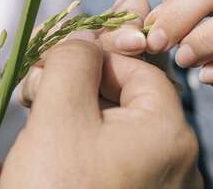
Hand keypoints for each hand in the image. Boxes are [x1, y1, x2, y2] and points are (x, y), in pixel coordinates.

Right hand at [2, 34, 201, 188]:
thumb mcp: (59, 116)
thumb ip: (74, 62)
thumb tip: (85, 38)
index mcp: (170, 131)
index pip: (138, 69)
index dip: (95, 57)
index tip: (55, 60)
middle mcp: (176, 158)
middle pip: (127, 97)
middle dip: (78, 83)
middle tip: (36, 87)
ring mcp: (159, 185)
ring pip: (117, 127)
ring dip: (76, 110)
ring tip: (36, 110)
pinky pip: (114, 156)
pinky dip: (84, 142)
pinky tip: (51, 143)